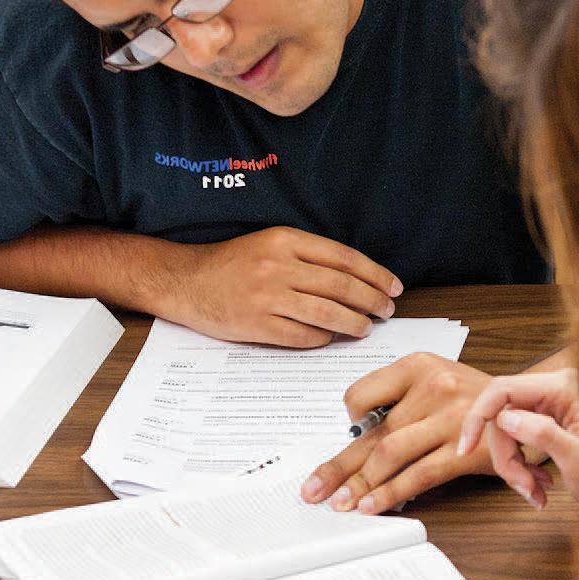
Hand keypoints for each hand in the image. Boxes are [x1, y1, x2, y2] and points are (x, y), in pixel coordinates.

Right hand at [173, 227, 401, 346]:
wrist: (186, 281)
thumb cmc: (231, 263)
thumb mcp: (269, 244)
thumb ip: (307, 256)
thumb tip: (355, 280)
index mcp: (285, 240)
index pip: (343, 257)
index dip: (374, 274)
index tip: (393, 287)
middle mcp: (278, 265)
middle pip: (341, 286)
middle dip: (372, 301)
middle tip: (387, 311)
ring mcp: (267, 296)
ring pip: (326, 313)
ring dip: (353, 323)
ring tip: (365, 328)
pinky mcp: (256, 324)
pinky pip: (301, 336)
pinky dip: (322, 339)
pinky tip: (331, 339)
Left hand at [300, 352, 548, 513]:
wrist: (530, 406)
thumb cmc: (472, 397)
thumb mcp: (435, 378)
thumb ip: (400, 400)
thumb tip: (356, 437)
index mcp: (417, 365)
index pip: (361, 394)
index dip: (349, 420)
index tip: (344, 437)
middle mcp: (432, 386)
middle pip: (372, 432)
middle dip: (338, 466)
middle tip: (313, 489)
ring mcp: (450, 418)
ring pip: (390, 454)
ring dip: (359, 484)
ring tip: (340, 503)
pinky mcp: (465, 449)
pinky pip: (419, 475)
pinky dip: (391, 493)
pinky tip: (374, 506)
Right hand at [457, 367, 578, 508]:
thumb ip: (542, 434)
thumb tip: (505, 419)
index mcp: (565, 388)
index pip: (505, 390)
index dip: (480, 416)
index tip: (466, 446)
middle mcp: (558, 391)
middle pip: (505, 416)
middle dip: (507, 457)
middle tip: (523, 488)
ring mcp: (556, 407)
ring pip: (511, 432)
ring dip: (516, 467)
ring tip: (536, 493)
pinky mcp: (554, 423)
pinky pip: (524, 440)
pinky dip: (526, 467)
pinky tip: (542, 485)